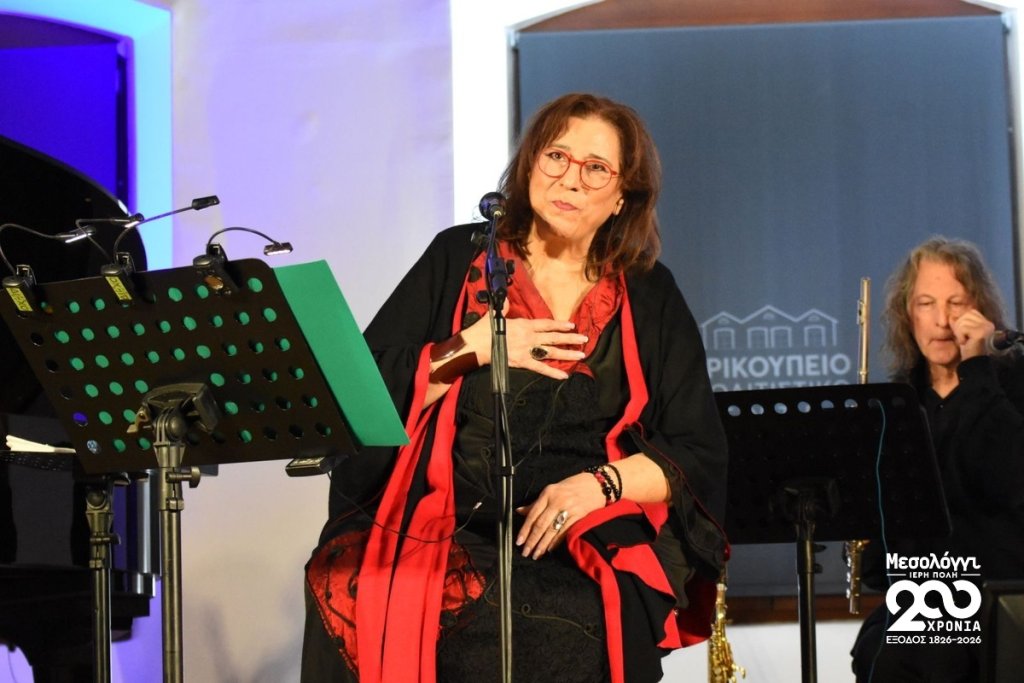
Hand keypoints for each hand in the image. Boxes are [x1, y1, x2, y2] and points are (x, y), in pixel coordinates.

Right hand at [461, 308, 588, 380]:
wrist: (477, 344)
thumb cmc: (485, 330)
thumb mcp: (496, 315)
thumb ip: (504, 308)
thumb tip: (505, 299)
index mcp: (524, 325)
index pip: (546, 324)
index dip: (560, 324)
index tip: (572, 325)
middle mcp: (529, 337)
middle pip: (554, 338)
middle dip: (570, 339)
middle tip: (584, 340)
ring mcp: (527, 350)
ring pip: (551, 352)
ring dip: (567, 354)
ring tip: (580, 355)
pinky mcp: (523, 362)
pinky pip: (540, 368)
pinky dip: (552, 373)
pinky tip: (563, 375)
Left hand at [514, 472, 604, 559]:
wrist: (595, 484)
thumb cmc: (571, 487)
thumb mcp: (551, 490)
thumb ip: (536, 503)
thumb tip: (519, 511)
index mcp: (547, 493)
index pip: (533, 514)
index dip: (525, 529)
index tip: (519, 541)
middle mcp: (557, 501)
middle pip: (541, 524)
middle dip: (532, 540)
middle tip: (526, 552)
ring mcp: (568, 508)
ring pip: (552, 530)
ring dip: (543, 544)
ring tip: (536, 554)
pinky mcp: (579, 516)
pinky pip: (564, 531)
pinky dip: (556, 542)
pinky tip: (550, 549)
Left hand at [951, 308, 995, 360]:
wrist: (973, 362)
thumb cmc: (968, 347)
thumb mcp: (962, 332)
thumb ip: (959, 323)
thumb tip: (951, 316)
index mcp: (986, 322)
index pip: (969, 312)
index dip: (961, 322)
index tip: (964, 334)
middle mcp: (988, 324)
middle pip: (965, 315)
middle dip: (959, 328)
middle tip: (964, 338)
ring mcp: (986, 328)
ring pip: (962, 322)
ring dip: (959, 333)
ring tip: (966, 341)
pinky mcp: (981, 333)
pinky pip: (963, 328)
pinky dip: (960, 337)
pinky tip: (966, 343)